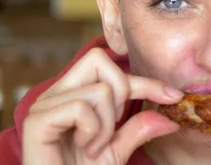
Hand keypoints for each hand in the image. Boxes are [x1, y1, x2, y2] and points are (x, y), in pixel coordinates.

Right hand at [22, 48, 182, 164]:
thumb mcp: (117, 150)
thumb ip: (139, 129)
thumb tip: (171, 119)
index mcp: (73, 94)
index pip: (112, 69)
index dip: (146, 81)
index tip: (174, 96)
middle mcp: (56, 93)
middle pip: (99, 59)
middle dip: (122, 92)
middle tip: (113, 126)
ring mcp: (44, 105)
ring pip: (99, 90)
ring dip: (107, 125)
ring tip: (94, 147)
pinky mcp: (37, 121)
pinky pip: (81, 108)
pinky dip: (92, 131)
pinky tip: (84, 148)